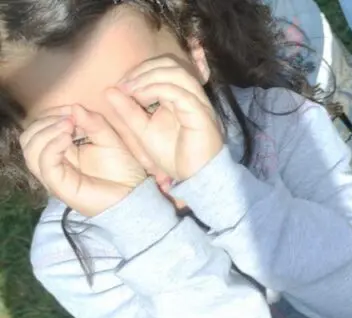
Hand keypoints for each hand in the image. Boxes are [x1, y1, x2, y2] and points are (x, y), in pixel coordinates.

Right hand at [19, 107, 147, 215]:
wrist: (135, 195)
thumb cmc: (124, 170)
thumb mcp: (110, 139)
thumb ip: (93, 123)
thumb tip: (74, 107)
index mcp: (61, 150)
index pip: (40, 128)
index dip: (50, 114)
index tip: (70, 109)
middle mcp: (53, 162)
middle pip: (28, 137)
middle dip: (45, 122)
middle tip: (68, 118)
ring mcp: (54, 175)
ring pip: (30, 149)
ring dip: (46, 131)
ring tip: (69, 125)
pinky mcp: (59, 186)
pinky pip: (44, 164)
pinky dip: (52, 146)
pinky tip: (67, 137)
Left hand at [103, 56, 222, 184]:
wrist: (195, 178)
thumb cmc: (174, 156)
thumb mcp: (142, 131)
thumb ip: (128, 111)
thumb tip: (109, 90)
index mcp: (180, 97)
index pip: (163, 67)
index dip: (139, 70)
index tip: (121, 85)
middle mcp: (192, 96)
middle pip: (171, 64)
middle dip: (144, 69)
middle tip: (125, 85)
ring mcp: (198, 104)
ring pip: (176, 74)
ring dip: (149, 77)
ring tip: (131, 91)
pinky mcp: (200, 115)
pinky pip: (179, 93)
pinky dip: (156, 89)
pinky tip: (141, 99)